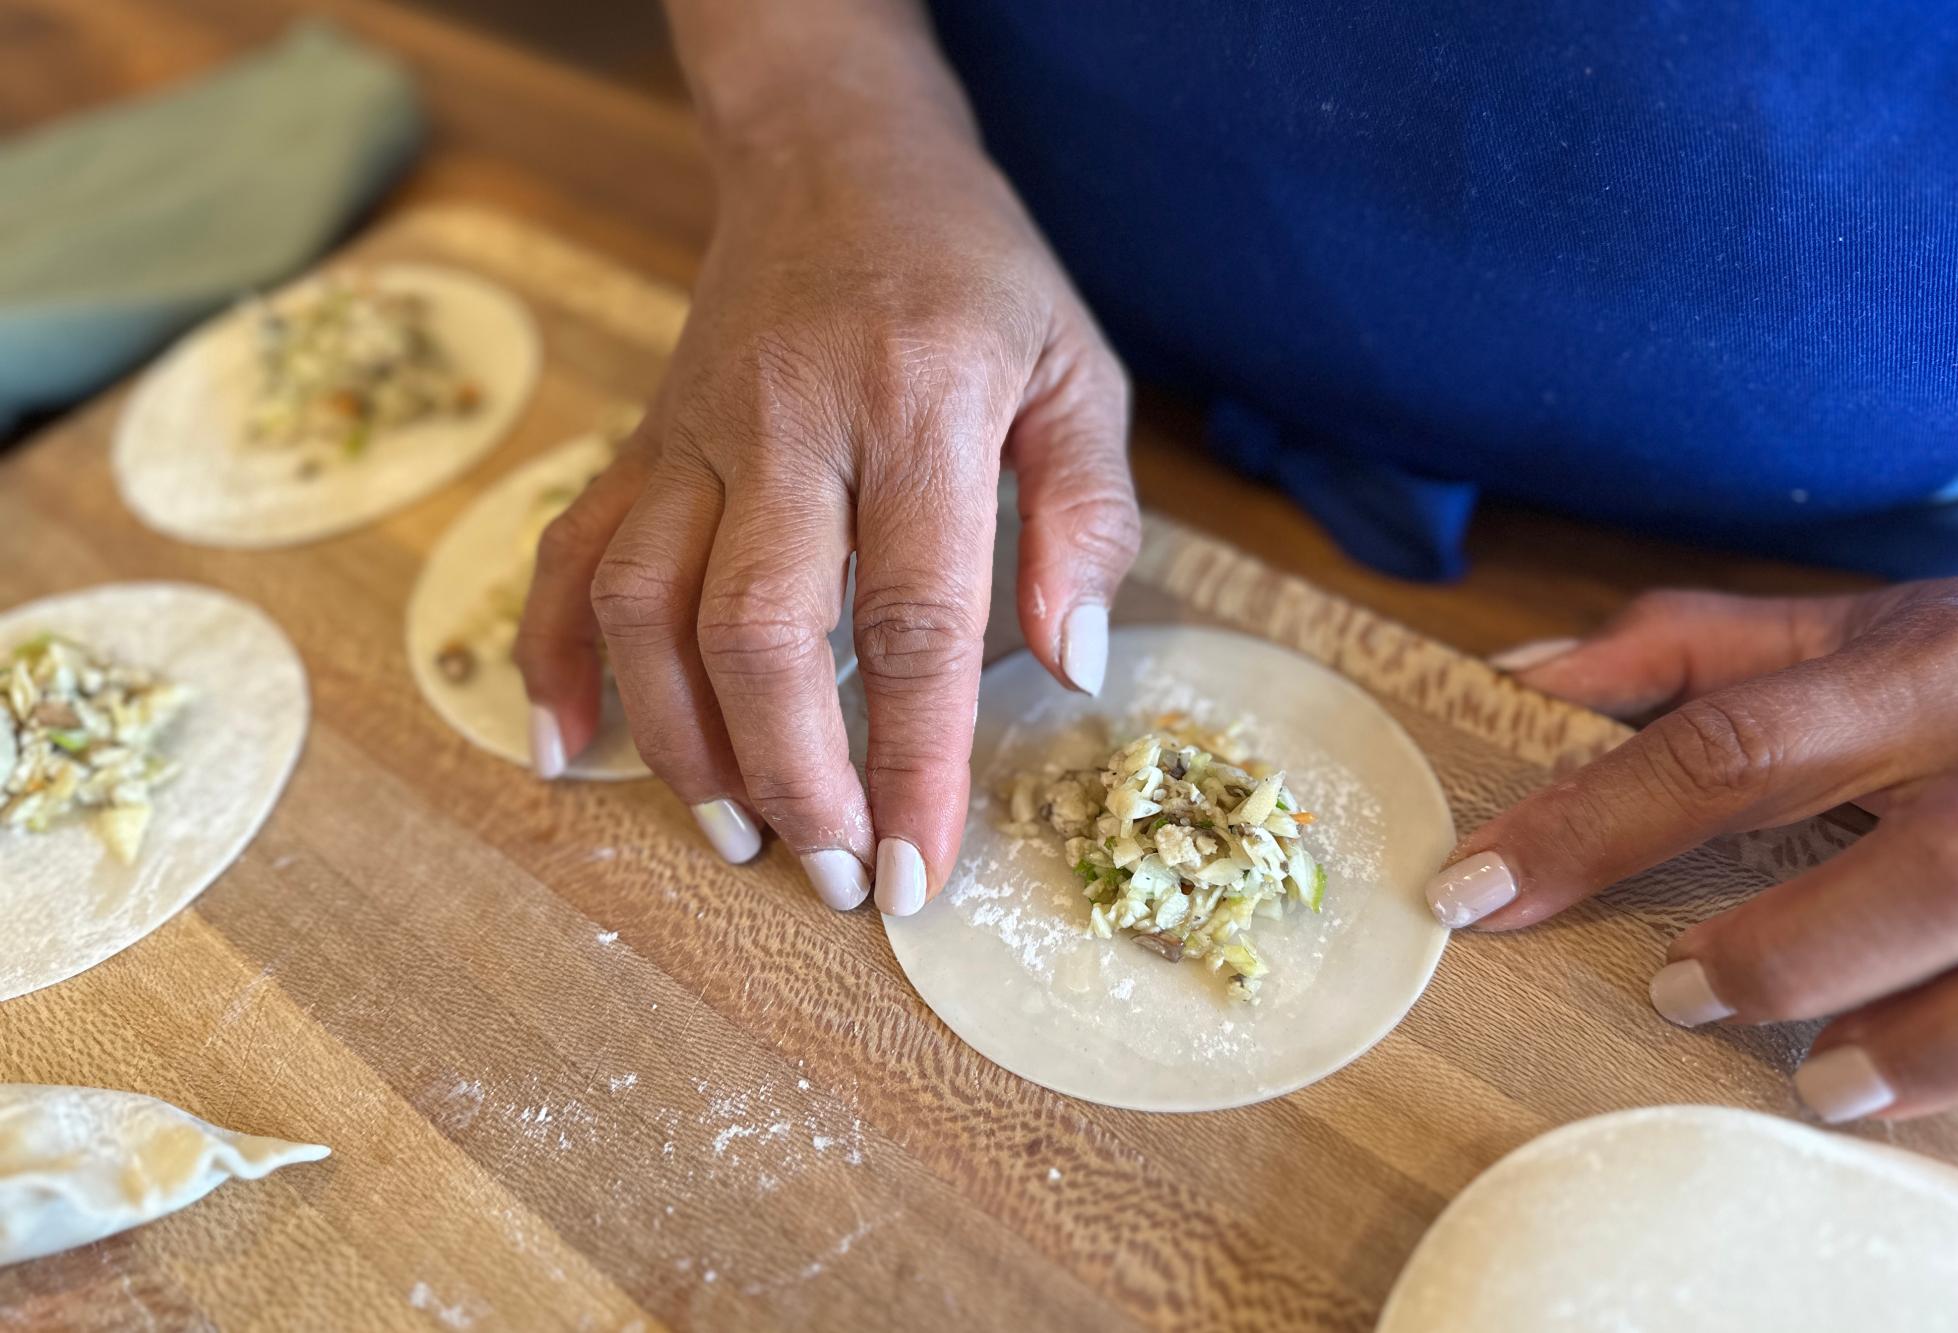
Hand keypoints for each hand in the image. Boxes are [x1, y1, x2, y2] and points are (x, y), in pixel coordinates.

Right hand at [512, 118, 1136, 914]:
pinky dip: (554, 655)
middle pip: (760, 628)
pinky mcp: (642, 438)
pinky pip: (570, 550)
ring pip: (647, 603)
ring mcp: (696, 430)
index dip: (916, 759)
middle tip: (835, 874)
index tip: (922, 870)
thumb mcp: (1077, 371)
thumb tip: (1071, 668)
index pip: (916, 616)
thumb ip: (1089, 517)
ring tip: (736, 836)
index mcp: (920, 403)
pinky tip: (565, 749)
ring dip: (681, 741)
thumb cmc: (977, 275)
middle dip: (794, 774)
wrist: (838, 155)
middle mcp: (791, 420)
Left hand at [1429, 579, 1957, 1122]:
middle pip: (1923, 869)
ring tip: (1811, 1081)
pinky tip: (1895, 1096)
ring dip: (1911, 1041)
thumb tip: (1517, 678)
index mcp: (1918, 667)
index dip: (1591, 826)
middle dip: (1786, 951)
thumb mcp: (1843, 626)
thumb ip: (1682, 650)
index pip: (1730, 746)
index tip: (1476, 892)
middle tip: (1673, 991)